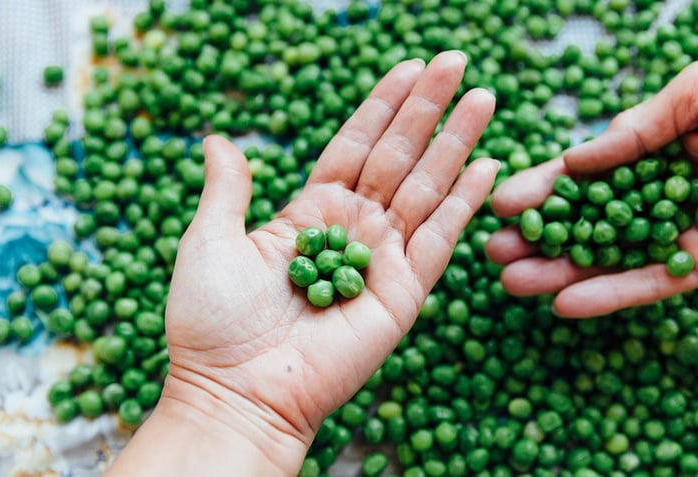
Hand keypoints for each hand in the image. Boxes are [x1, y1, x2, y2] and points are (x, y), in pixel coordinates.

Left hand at [106, 51, 497, 475]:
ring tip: (484, 97)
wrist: (236, 390)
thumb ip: (229, 188)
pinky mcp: (403, 294)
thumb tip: (219, 140)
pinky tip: (486, 165)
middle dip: (428, 108)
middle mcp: (352, 229)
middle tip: (457, 61)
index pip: (355, 145)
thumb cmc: (213, 322)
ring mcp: (382, 259)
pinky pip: (440, 240)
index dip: (381, 106)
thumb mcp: (211, 240)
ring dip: (456, 141)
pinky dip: (464, 203)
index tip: (407, 67)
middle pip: (399, 156)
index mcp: (310, 212)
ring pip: (427, 188)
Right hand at [487, 57, 697, 317]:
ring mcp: (678, 234)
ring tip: (511, 281)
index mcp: (651, 152)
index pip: (584, 176)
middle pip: (586, 224)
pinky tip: (566, 303)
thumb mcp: (696, 92)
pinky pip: (651, 283)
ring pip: (608, 259)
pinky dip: (610, 294)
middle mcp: (657, 197)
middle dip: (539, 238)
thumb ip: (635, 131)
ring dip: (559, 272)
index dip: (544, 190)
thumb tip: (574, 161)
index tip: (502, 203)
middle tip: (492, 251)